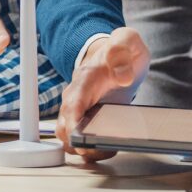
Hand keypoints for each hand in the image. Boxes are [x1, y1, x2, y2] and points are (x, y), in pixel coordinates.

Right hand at [55, 27, 150, 160]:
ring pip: (67, 137)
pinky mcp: (86, 119)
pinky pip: (79, 139)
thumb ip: (122, 49)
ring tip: (108, 150)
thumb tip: (122, 76)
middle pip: (63, 126)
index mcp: (85, 78)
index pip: (72, 103)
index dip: (72, 124)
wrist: (116, 55)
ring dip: (83, 150)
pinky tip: (107, 149)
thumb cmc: (121, 51)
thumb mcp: (127, 40)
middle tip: (103, 149)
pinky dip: (89, 149)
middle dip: (77, 143)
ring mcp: (79, 109)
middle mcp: (76, 96)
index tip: (80, 138)